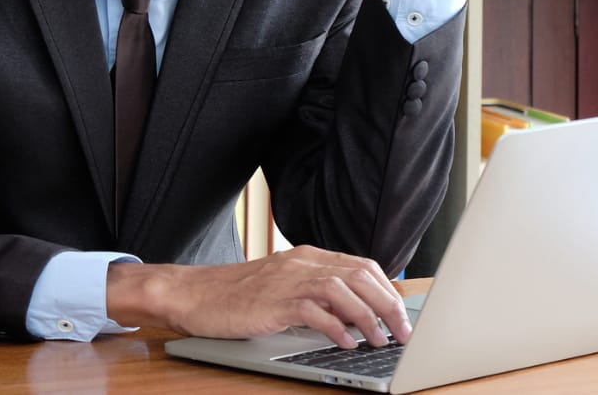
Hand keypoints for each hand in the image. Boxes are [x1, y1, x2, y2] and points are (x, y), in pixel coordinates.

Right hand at [105, 245, 411, 346]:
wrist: (195, 293)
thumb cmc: (238, 294)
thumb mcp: (285, 285)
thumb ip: (317, 292)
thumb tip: (355, 312)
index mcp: (309, 256)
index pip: (363, 266)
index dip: (387, 290)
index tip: (402, 314)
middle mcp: (303, 262)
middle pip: (360, 276)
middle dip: (387, 305)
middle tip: (402, 332)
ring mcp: (288, 280)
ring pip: (342, 290)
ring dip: (367, 317)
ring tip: (379, 340)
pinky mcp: (273, 301)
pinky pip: (313, 311)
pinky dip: (335, 327)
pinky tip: (346, 342)